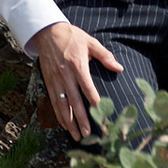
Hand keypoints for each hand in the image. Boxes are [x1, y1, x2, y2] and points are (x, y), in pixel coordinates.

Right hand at [29, 18, 122, 140]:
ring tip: (76, 135)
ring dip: (69, 121)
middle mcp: (65, 74)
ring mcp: (55, 79)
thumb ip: (105, 56)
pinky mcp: (48, 81)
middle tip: (88, 134)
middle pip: (74, 101)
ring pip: (62, 105)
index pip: (87, 87)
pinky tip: (64, 124)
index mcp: (77, 65)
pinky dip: (59, 114)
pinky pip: (54, 101)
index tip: (101, 114)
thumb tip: (119, 68)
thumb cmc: (72, 36)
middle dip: (81, 119)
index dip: (94, 102)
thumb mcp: (90, 42)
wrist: (48, 32)